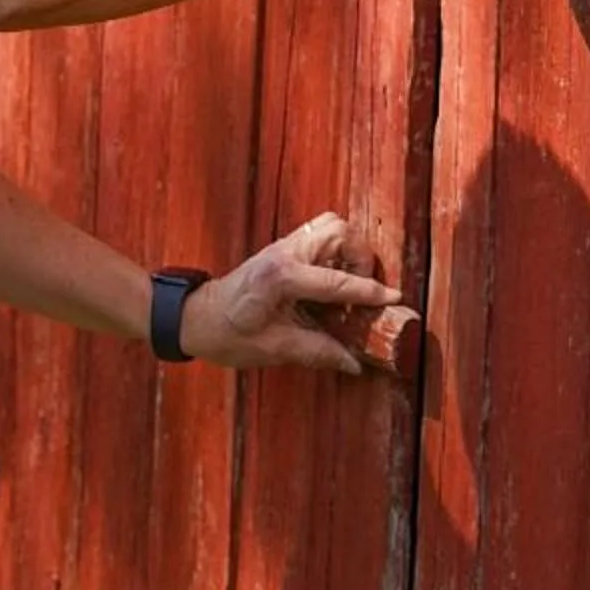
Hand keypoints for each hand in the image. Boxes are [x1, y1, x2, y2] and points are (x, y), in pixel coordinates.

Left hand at [179, 214, 394, 377]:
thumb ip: (318, 351)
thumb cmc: (227, 334)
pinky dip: (336, 253)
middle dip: (360, 258)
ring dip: (349, 252)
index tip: (393, 298)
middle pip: (338, 231)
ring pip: (331, 227)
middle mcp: (284, 252)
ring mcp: (282, 246)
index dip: (369, 292)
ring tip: (350, 287)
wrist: (196, 318)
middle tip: (362, 292)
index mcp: (281, 277)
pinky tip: (334, 285)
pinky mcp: (282, 250)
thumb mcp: (274, 348)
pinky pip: (319, 237)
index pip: (337, 281)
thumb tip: (354, 362)